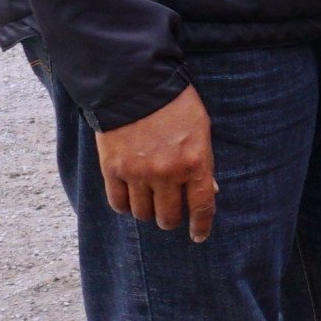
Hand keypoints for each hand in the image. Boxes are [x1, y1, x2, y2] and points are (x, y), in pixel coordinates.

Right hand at [98, 86, 217, 240]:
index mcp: (195, 162)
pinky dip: (125, 206)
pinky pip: (118, 203)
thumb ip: (202, 163)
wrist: (135, 84)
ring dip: (148, 212)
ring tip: (149, 202)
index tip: (198, 235)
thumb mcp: (201, 130)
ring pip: (143, 214)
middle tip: (170, 213)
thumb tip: (207, 191)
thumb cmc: (175, 104)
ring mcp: (138, 173)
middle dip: (171, 219)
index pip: (201, 206)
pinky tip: (130, 199)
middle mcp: (167, 173)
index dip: (200, 226)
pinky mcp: (112, 170)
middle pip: (168, 216)